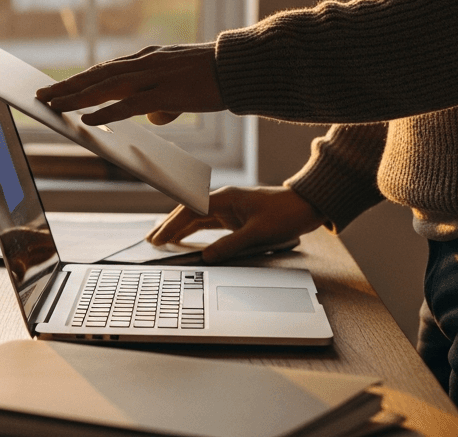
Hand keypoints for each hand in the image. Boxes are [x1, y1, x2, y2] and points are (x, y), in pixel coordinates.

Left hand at [35, 43, 224, 125]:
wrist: (241, 66)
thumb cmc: (216, 76)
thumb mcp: (183, 85)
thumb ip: (164, 100)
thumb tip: (152, 118)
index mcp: (148, 59)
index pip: (105, 69)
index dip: (79, 79)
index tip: (58, 87)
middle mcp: (145, 63)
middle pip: (97, 75)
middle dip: (66, 87)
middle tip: (40, 96)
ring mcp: (154, 77)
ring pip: (105, 88)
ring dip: (75, 98)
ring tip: (52, 107)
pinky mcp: (166, 93)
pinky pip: (128, 105)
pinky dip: (105, 113)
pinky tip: (86, 121)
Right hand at [146, 186, 324, 263]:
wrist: (306, 206)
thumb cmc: (285, 215)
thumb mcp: (258, 234)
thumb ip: (230, 245)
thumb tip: (207, 257)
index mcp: (225, 199)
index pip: (190, 211)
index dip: (172, 225)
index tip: (159, 238)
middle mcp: (223, 201)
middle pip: (188, 212)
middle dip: (169, 226)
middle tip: (151, 241)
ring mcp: (228, 208)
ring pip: (196, 218)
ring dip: (178, 228)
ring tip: (161, 241)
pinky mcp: (234, 216)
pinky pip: (207, 223)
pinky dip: (193, 230)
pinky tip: (184, 238)